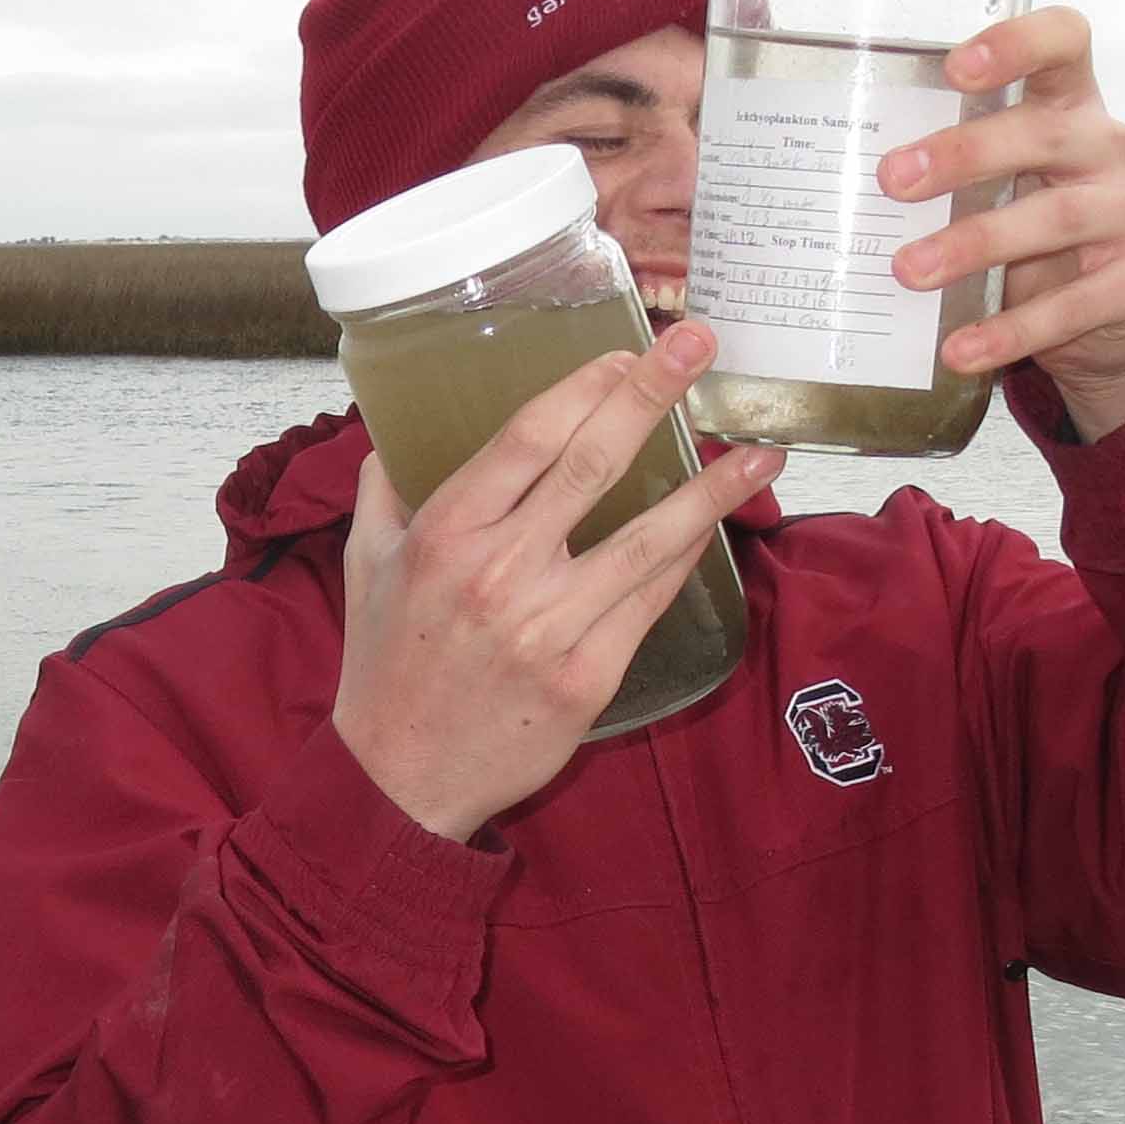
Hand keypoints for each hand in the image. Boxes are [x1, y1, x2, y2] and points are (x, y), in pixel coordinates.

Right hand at [334, 323, 785, 839]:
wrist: (399, 780)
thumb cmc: (384, 667)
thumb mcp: (364, 567)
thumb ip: (385, 493)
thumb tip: (395, 437)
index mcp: (444, 535)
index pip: (527, 438)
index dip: (585, 388)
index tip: (627, 353)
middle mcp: (498, 573)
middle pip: (591, 465)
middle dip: (652, 396)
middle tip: (699, 343)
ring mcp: (548, 627)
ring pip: (646, 538)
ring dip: (711, 487)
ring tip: (760, 452)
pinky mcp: (587, 677)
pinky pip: (649, 601)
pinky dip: (685, 557)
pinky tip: (716, 527)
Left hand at [882, 5, 1124, 440]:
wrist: (1107, 317)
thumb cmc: (1033, 233)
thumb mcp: (999, 188)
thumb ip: (951, 174)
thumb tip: (843, 189)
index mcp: (1073, 106)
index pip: (1064, 42)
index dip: (1018, 43)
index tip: (956, 66)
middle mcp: (1110, 148)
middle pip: (1046, 133)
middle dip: (966, 154)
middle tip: (892, 180)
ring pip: (1058, 218)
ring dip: (975, 244)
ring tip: (908, 271)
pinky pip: (1074, 305)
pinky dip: (1010, 330)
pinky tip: (959, 348)